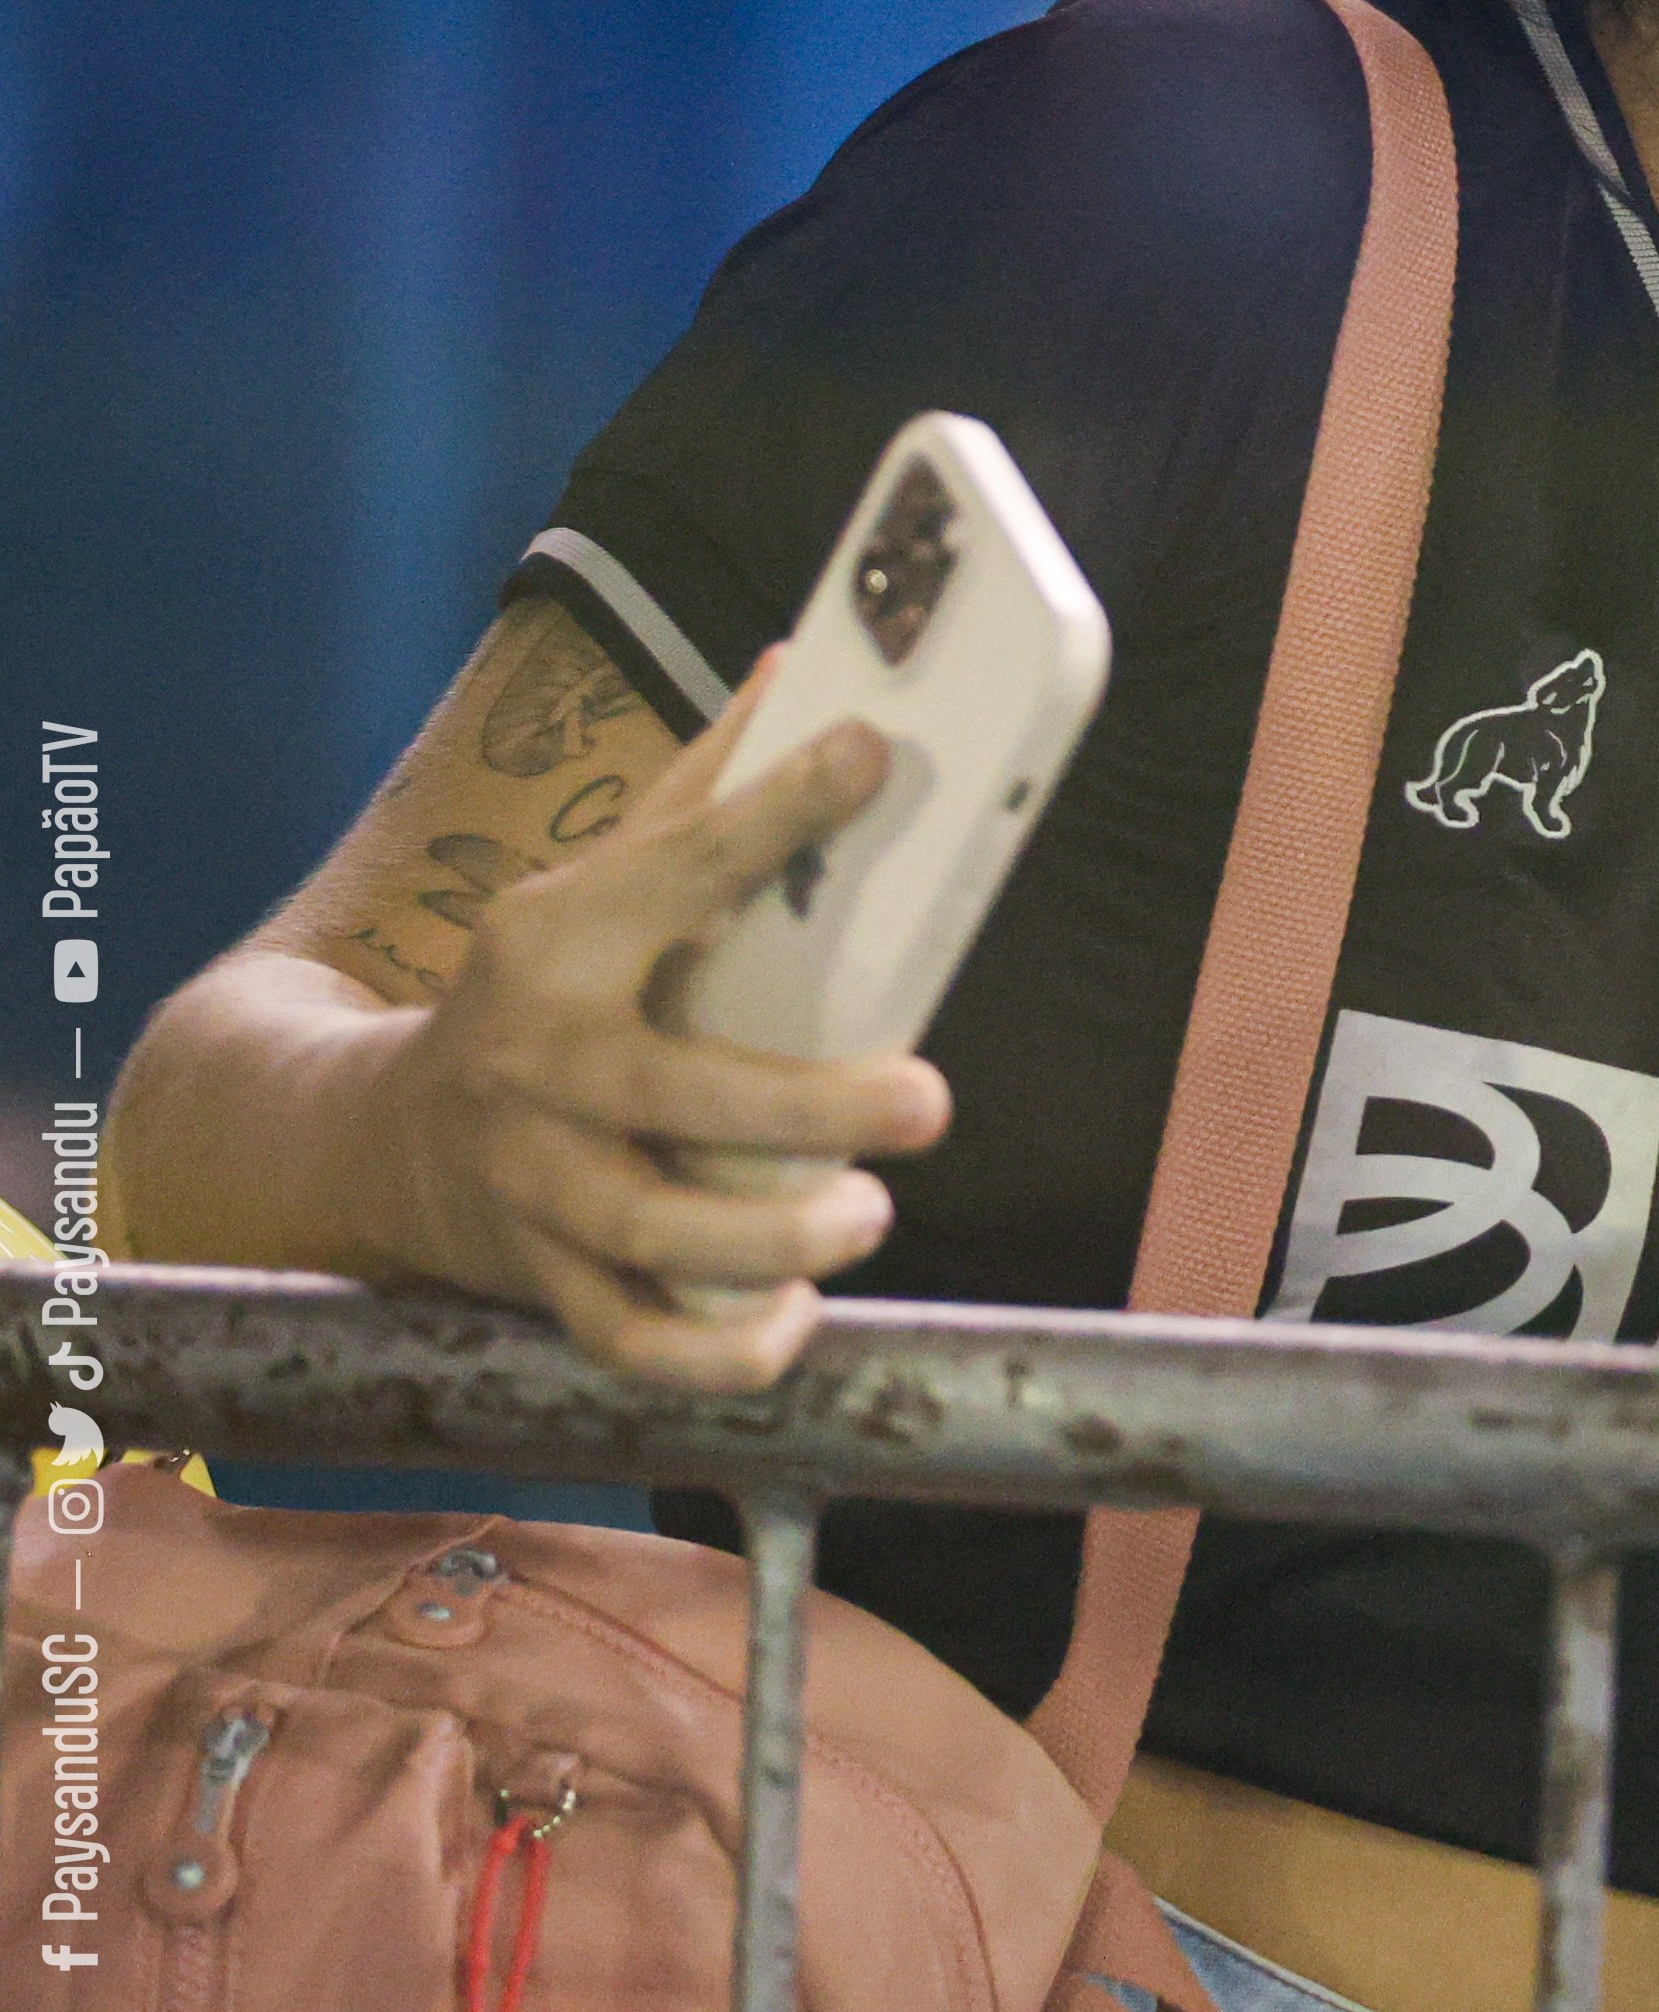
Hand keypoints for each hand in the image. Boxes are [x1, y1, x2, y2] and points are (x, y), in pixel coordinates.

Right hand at [367, 664, 947, 1387]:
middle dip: (805, 1107)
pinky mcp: (540, 1278)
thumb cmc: (540, 986)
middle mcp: (539, 1063)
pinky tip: (792, 1320)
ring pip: (647, 1234)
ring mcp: (535, 1182)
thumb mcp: (597, 879)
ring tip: (868, 1213)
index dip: (774, 809)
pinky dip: (712, 1350)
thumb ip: (705, 787)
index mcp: (558, 936)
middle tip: (928, 1100)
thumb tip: (810, 662)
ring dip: (769, 1236)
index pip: (676, 864)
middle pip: (670, 1094)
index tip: (871, 755)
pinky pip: (626, 1338)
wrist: (377, 1134)